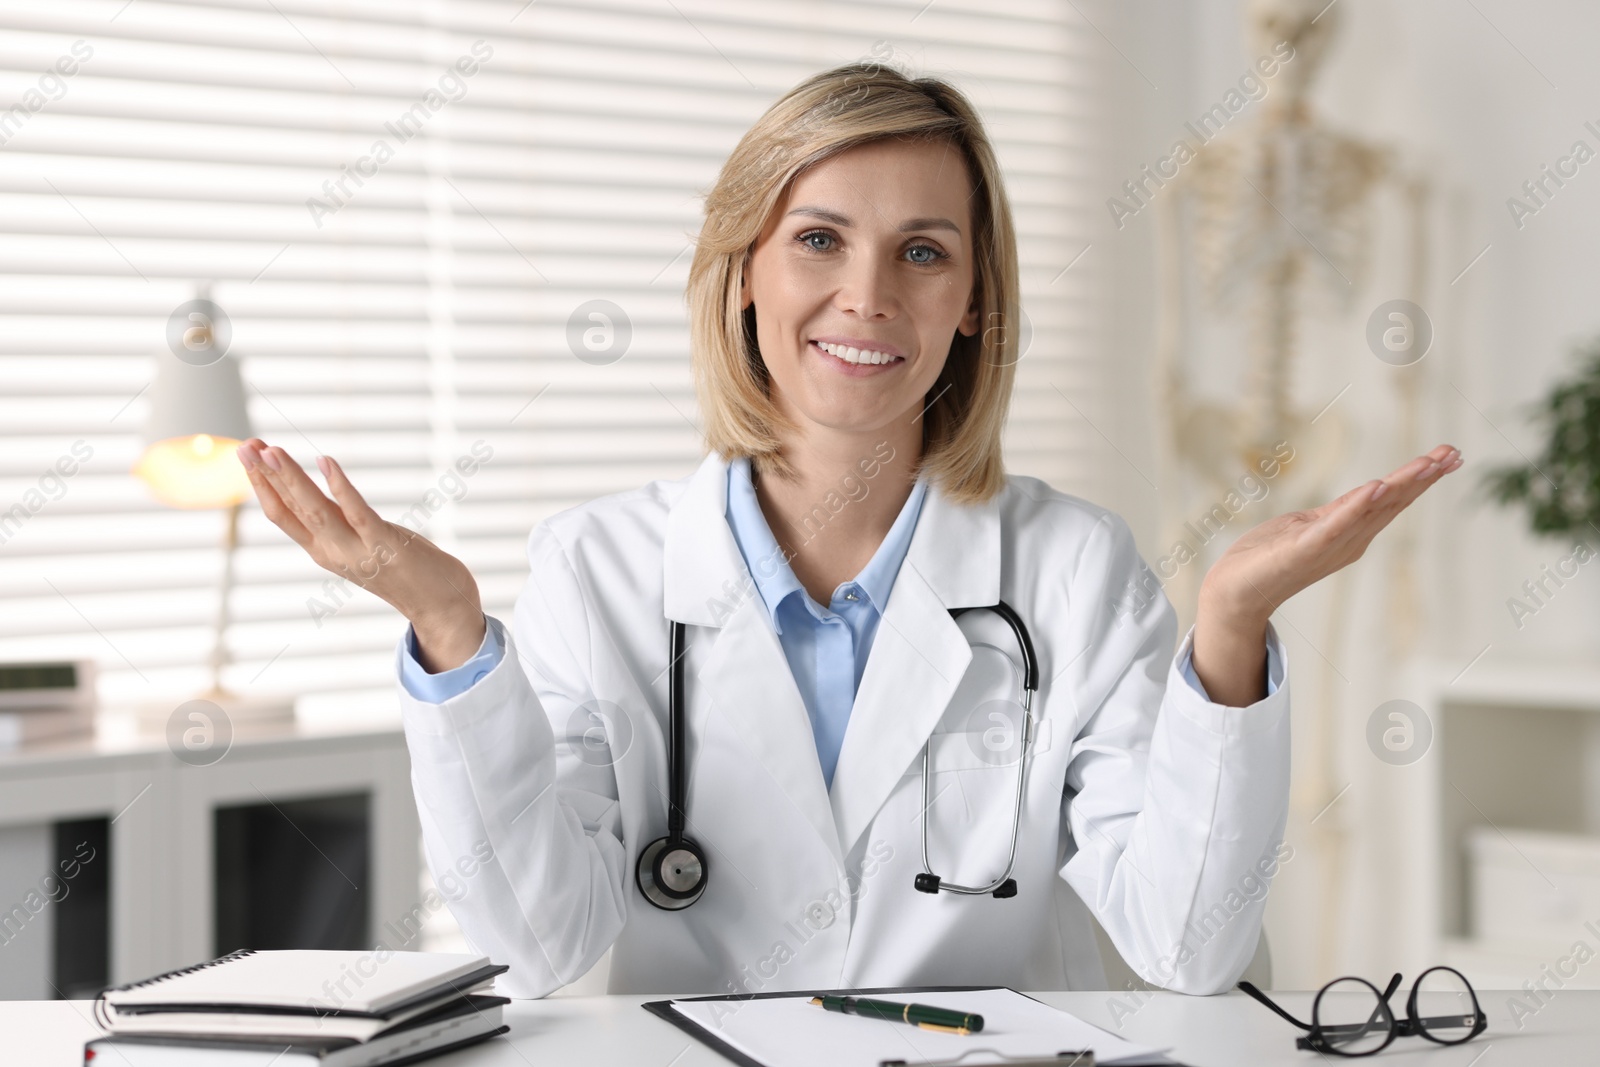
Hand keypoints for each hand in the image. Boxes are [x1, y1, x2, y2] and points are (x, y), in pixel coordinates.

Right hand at [235, 439, 485, 671]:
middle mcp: (334, 553)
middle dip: (266, 477)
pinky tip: (326, 462)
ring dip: (292, 479)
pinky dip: (340, 486)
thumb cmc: (403, 569)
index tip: (246, 454)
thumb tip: (320, 492)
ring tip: (272, 450)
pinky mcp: (387, 545)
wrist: (441, 606)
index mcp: (324, 551)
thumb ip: (339, 522)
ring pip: (316, 511)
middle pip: (291, 510)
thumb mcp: (360, 544)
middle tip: (244, 446)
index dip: (261, 486)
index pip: (281, 516)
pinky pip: (358, 513)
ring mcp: (359, 551)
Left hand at [1191, 443, 1461, 705]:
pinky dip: (1355, 508)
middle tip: (1453, 454)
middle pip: (1391, 503)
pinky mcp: (1302, 551)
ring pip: (1371, 511)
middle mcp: (1347, 541)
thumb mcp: (1307, 527)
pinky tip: (1375, 488)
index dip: (1419, 478)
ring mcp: (1327, 547)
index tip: (1448, 455)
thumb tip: (1367, 496)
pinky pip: (1333, 526)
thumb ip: (1338, 514)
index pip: (1391, 500)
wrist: (1233, 593)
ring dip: (1401, 487)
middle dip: (1422, 478)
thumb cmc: (1266, 559)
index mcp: (1349, 533)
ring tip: (1428, 464)